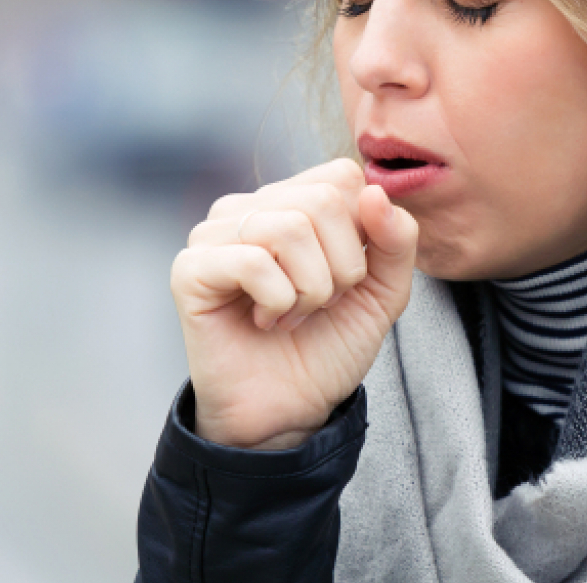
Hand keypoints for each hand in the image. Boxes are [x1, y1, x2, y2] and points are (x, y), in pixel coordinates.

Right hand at [169, 158, 419, 449]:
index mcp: (291, 201)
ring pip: (289, 228)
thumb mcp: (383, 291)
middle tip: (321, 303)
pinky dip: (278, 300)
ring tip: (294, 314)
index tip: (347, 278)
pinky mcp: (190, 269)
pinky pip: (252, 261)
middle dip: (341, 266)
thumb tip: (375, 193)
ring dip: (310, 288)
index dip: (362, 232)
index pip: (342, 176)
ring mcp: (214, 234)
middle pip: (321, 201)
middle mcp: (249, 208)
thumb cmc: (327, 346)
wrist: (289, 410)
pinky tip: (266, 321)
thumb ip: (396, 240)